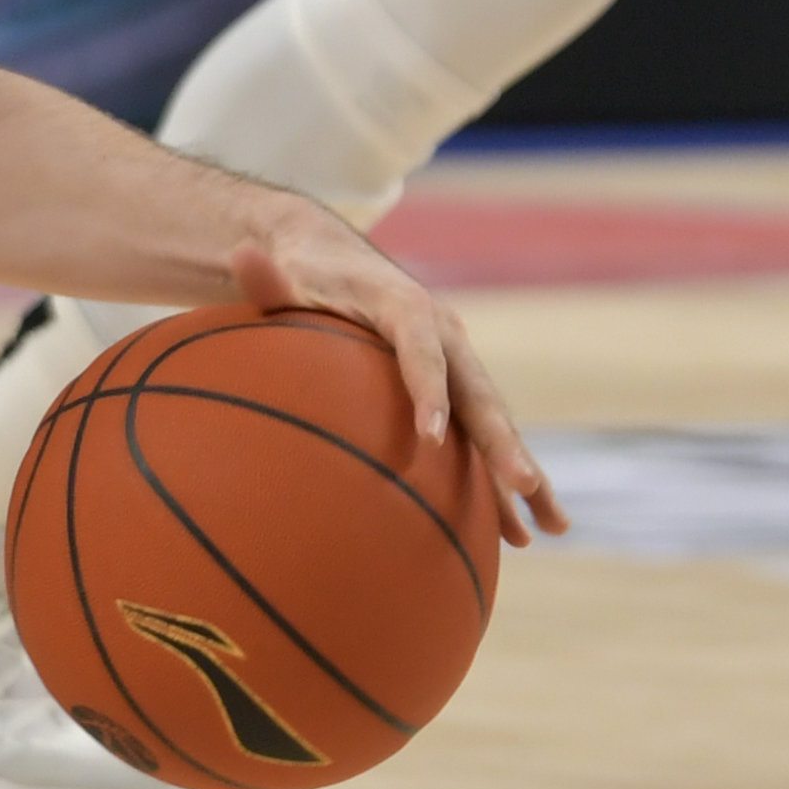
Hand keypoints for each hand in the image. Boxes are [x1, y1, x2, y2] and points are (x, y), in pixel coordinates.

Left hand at [231, 221, 563, 547]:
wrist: (331, 256)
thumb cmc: (300, 271)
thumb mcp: (279, 271)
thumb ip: (263, 274)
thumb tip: (239, 255)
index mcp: (402, 306)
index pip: (419, 350)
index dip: (428, 391)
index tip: (430, 437)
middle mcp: (443, 334)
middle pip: (478, 394)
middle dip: (502, 443)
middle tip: (523, 487)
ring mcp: (454, 362)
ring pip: (494, 422)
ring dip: (522, 473)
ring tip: (549, 529)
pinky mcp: (453, 386)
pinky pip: (478, 436)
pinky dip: (498, 481)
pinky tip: (515, 533)